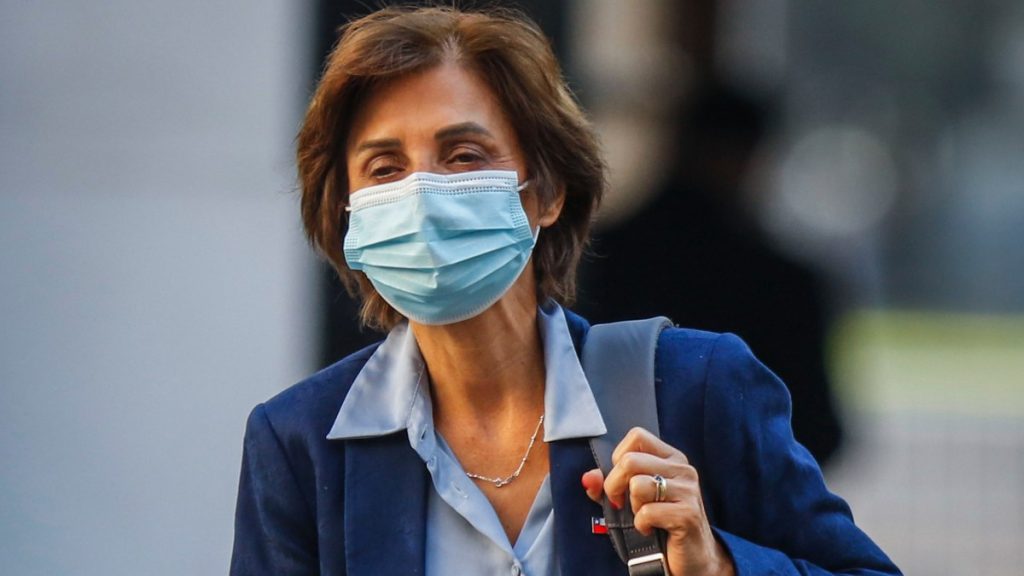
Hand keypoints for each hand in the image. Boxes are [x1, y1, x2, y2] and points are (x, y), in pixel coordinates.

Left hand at [581, 427, 734, 575]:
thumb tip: (588, 477)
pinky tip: (650, 529)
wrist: (692, 555)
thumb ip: (606, 485)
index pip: (636, 436)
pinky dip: (641, 525)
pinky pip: (647, 512)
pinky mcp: (687, 514)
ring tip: (643, 515)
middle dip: (614, 486)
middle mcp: (682, 469)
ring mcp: (688, 490)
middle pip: (630, 461)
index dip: (618, 458)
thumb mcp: (629, 499)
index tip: (620, 481)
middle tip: (621, 504)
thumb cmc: (659, 522)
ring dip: (632, 507)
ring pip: (638, 485)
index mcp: (670, 457)